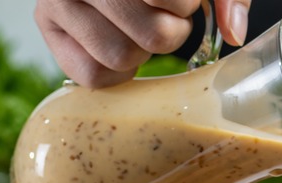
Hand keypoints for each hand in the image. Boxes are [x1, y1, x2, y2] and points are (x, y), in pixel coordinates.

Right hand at [35, 0, 250, 88]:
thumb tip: (234, 32)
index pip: (172, 0)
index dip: (184, 7)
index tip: (180, 1)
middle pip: (155, 35)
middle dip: (169, 32)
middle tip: (162, 18)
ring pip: (122, 56)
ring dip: (143, 53)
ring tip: (139, 31)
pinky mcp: (47, 27)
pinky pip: (93, 75)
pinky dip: (117, 72)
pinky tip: (120, 45)